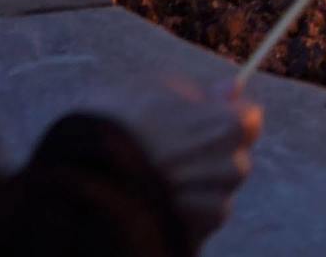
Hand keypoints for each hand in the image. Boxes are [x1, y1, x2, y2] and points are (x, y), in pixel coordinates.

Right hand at [105, 78, 262, 243]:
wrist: (76, 178)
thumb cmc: (115, 125)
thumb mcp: (156, 91)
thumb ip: (201, 95)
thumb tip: (233, 87)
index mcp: (229, 125)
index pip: (249, 120)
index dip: (224, 119)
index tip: (202, 123)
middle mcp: (231, 167)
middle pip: (235, 162)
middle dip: (210, 159)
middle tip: (169, 157)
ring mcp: (214, 207)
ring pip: (220, 196)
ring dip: (197, 191)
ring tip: (156, 183)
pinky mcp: (194, 237)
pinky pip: (202, 225)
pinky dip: (185, 218)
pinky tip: (155, 205)